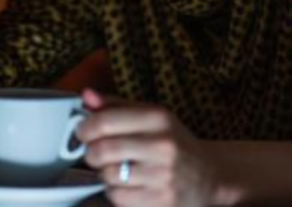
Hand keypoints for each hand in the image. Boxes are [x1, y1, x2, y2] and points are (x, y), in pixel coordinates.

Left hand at [77, 88, 217, 206]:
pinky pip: (116, 197)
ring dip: (105, 173)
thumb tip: (87, 96)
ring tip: (118, 168)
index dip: (85, 128)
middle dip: (91, 153)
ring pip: (107, 175)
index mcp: (158, 119)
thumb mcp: (151, 116)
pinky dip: (115, 192)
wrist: (209, 177)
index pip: (105, 121)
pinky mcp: (159, 201)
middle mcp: (162, 146)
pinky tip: (128, 184)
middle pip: (101, 150)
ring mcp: (162, 176)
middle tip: (96, 153)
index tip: (83, 132)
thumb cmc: (173, 143)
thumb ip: (116, 105)